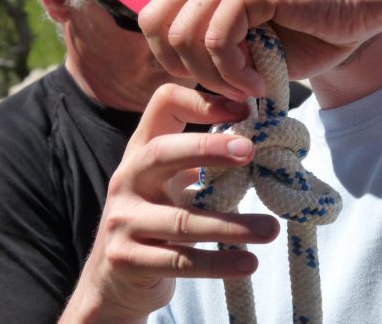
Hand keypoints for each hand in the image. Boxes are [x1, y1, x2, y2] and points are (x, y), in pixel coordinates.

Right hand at [59, 85, 279, 322]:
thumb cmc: (153, 223)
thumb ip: (196, 163)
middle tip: (250, 150)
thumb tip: (254, 142)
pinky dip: (217, 263)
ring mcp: (122, 220)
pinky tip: (247, 262)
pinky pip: (180, 261)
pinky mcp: (127, 260)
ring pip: (181, 220)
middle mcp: (126, 180)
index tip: (241, 108)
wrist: (112, 280)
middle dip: (206, 148)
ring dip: (231, 225)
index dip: (199, 101)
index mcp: (140, 154)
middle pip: (161, 152)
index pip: (162, 106)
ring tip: (270, 229)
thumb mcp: (165, 185)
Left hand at [138, 0, 381, 99]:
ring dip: (212, 77)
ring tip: (243, 90)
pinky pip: (217, 40)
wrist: (363, 7)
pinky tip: (257, 84)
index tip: (202, 82)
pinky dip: (233, 74)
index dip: (166, 57)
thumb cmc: (313, 33)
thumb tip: (189, 81)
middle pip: (154, 24)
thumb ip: (218, 58)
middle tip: (217, 89)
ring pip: (183, 36)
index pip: (153, 18)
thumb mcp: (252, 51)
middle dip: (179, 68)